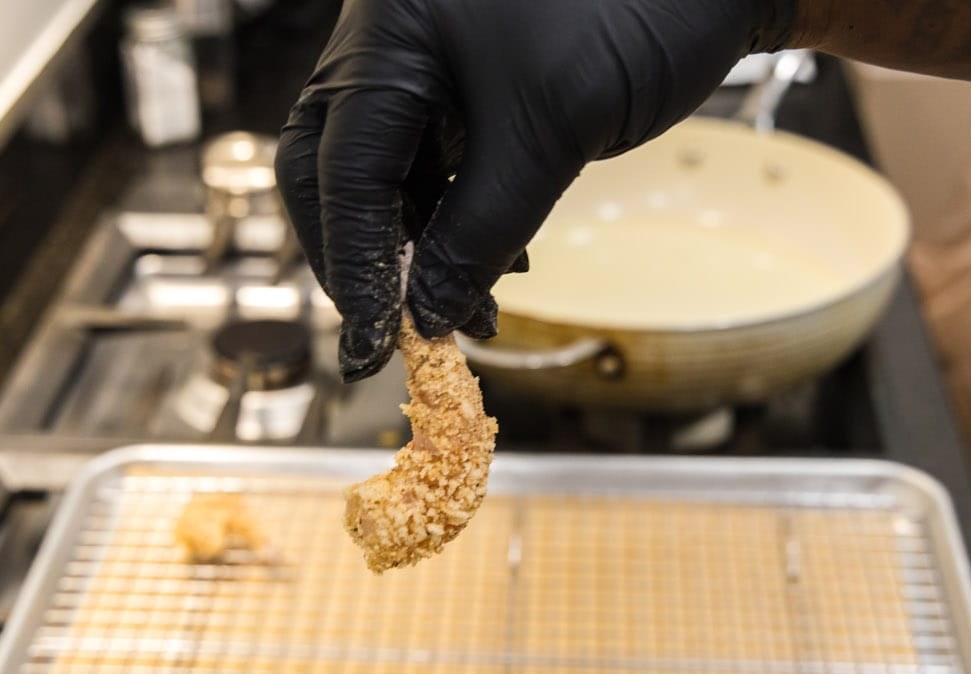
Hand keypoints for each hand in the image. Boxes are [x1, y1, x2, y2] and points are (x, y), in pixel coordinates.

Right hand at [276, 0, 791, 380]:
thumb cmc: (637, 14)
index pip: (341, 170)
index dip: (355, 266)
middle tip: (392, 328)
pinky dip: (454, 214)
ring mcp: (425, 54)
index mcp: (390, 34)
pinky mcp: (466, 75)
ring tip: (471, 307)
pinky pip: (434, 157)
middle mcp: (390, 39)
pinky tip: (499, 255)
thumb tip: (428, 313)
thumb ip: (481, 231)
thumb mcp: (551, 135)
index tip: (372, 344)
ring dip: (419, 244)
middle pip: (333, 166)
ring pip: (386, 170)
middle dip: (363, 253)